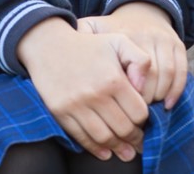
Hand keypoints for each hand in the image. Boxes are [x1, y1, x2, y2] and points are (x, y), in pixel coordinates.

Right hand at [19, 18, 150, 161]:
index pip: (138, 112)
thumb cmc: (88, 45)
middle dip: (134, 138)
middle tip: (138, 142)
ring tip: (126, 152)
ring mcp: (76, 105)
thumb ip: (140, 60)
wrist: (48, 46)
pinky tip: (105, 152)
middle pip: (123, 128)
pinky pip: (81, 136)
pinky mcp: (61, 112)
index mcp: (113, 78)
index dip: (145, 120)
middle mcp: (95, 94)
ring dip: (118, 148)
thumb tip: (144, 87)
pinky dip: (95, 149)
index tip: (144, 122)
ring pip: (104, 137)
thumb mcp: (119, 41)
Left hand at [77, 1, 186, 108]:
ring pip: (166, 76)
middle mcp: (146, 35)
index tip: (117, 108)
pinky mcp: (178, 45)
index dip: (124, 95)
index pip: (126, 71)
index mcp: (123, 35)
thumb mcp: (94, 28)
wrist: (141, 10)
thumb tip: (70, 49)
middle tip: (133, 118)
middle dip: (142, 102)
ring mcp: (164, 40)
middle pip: (149, 77)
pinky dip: (176, 91)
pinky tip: (167, 106)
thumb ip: (81, 36)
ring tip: (147, 115)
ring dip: (158, 98)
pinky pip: (182, 72)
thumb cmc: (113, 28)